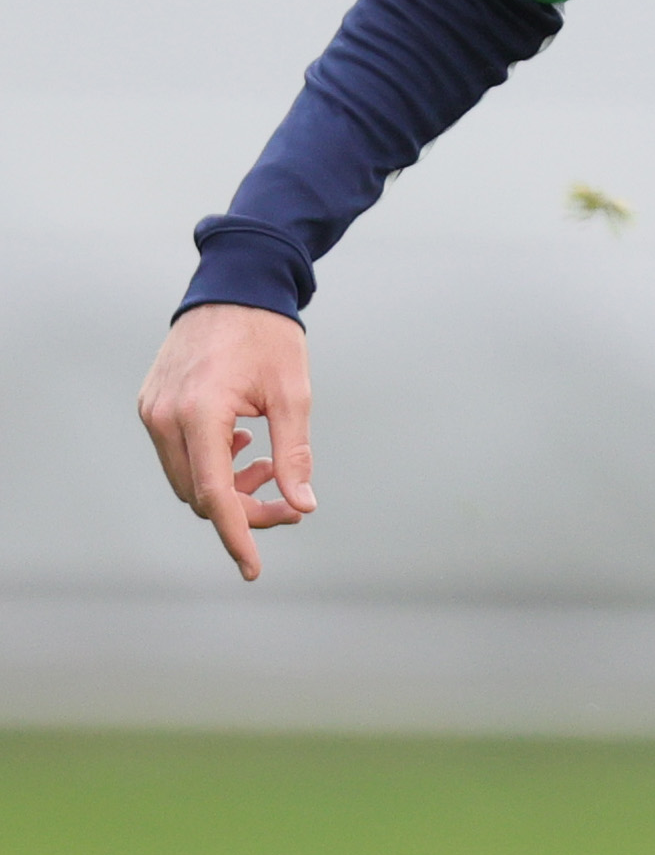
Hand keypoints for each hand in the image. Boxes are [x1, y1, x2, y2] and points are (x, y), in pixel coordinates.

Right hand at [138, 304, 315, 581]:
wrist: (234, 287)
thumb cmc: (268, 336)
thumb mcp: (292, 395)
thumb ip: (294, 454)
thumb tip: (303, 505)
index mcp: (201, 414)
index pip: (215, 496)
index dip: (237, 535)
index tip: (253, 568)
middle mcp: (166, 417)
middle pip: (200, 495)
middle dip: (244, 508)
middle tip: (288, 500)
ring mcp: (153, 411)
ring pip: (186, 478)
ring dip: (227, 486)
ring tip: (268, 463)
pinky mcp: (151, 405)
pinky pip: (178, 453)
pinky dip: (210, 462)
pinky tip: (242, 443)